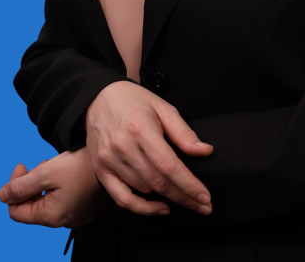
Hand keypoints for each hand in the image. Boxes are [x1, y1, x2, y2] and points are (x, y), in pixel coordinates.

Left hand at [0, 148, 105, 227]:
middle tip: (41, 164)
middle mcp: (63, 221)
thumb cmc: (81, 166)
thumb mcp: (45, 173)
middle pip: (32, 205)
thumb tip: (2, 196)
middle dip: (30, 183)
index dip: (12, 189)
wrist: (112, 162)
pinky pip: (62, 198)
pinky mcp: (85, 207)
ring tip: (55, 165)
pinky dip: (58, 185)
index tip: (21, 167)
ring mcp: (76, 215)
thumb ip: (21, 186)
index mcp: (51, 216)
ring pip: (47, 200)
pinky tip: (66, 171)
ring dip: (44, 182)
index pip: (16, 211)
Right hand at [86, 81, 213, 216]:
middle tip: (202, 205)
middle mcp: (123, 146)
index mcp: (141, 128)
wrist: (99, 96)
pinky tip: (159, 207)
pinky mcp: (101, 170)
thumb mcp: (163, 108)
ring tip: (182, 194)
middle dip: (185, 197)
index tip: (204, 197)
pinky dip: (142, 208)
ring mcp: (110, 160)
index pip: (169, 166)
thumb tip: (204, 151)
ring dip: (167, 196)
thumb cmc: (133, 100)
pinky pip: (122, 198)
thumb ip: (184, 133)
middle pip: (159, 182)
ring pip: (145, 190)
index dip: (189, 185)